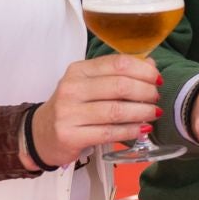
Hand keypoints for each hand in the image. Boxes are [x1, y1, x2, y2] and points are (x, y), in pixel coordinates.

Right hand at [32, 53, 162, 166]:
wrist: (42, 134)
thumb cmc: (72, 107)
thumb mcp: (90, 84)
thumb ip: (118, 73)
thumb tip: (150, 65)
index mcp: (78, 70)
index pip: (117, 63)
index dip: (142, 70)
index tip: (157, 79)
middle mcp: (72, 88)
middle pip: (119, 86)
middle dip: (145, 92)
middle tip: (156, 98)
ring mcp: (69, 113)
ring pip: (116, 110)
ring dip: (141, 112)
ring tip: (154, 113)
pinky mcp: (71, 135)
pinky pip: (108, 132)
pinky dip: (130, 131)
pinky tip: (142, 129)